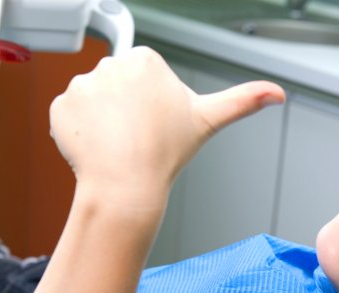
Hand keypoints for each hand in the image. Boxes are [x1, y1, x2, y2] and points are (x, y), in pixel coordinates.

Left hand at [49, 47, 284, 199]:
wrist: (126, 187)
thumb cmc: (166, 154)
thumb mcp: (208, 120)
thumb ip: (243, 100)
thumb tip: (278, 94)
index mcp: (145, 60)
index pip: (143, 77)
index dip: (150, 105)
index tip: (154, 124)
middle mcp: (110, 64)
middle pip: (117, 86)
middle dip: (124, 110)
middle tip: (137, 138)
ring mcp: (81, 84)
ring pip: (93, 102)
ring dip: (101, 122)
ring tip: (117, 146)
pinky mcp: (60, 106)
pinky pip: (69, 116)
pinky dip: (79, 132)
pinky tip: (96, 148)